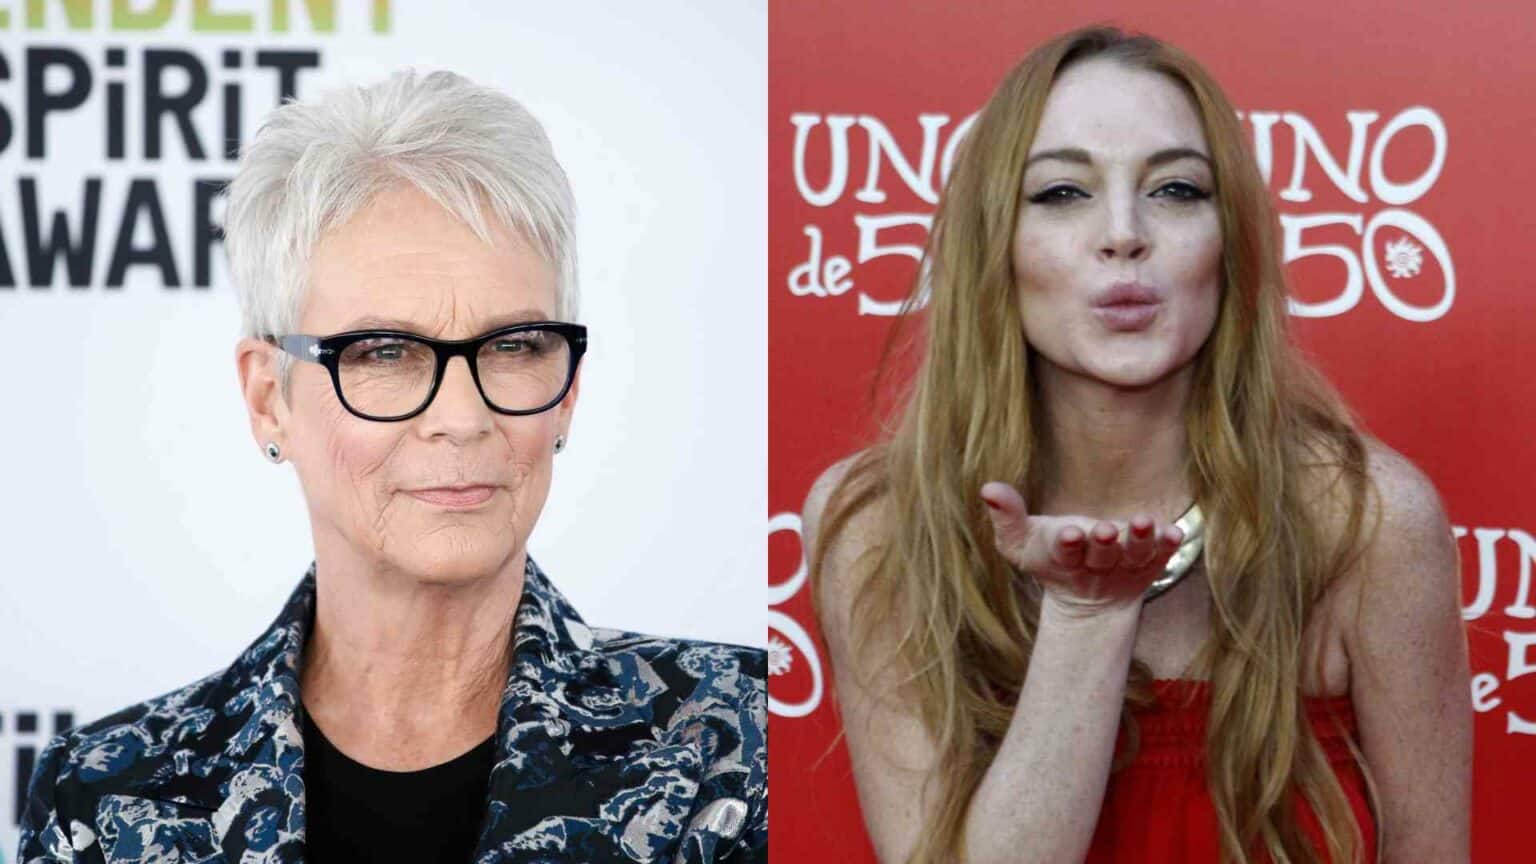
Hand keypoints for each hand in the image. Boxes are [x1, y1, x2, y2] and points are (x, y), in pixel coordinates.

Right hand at [980, 481, 1185, 618]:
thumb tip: (988, 487)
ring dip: (1141, 540)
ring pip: (1135, 556)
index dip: (1067, 544)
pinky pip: (1161, 557)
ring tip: (1144, 522)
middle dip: (1104, 543)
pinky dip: (1167, 546)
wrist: (1089, 597)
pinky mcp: (1150, 566)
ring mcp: (1125, 567)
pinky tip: (1174, 532)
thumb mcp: (1020, 541)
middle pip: (1102, 555)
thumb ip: (1006, 516)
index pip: (1064, 552)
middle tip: (1107, 529)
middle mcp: (1096, 566)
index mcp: (1063, 558)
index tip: (1069, 534)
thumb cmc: (1050, 557)